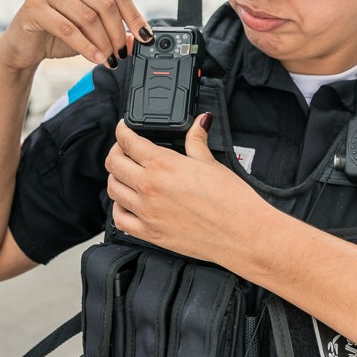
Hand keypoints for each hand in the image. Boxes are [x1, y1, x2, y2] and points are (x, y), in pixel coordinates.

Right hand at [0, 0, 152, 71]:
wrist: (21, 48)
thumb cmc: (55, 36)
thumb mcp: (89, 33)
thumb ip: (113, 32)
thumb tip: (139, 39)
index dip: (134, 15)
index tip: (145, 36)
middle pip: (105, 3)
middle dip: (118, 32)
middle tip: (122, 53)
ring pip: (88, 16)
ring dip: (103, 42)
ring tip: (109, 59)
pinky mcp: (33, 7)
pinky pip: (67, 28)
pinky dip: (86, 46)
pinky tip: (95, 58)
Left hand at [105, 114, 263, 264]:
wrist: (242, 234)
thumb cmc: (232, 200)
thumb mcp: (211, 163)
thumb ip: (196, 140)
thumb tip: (199, 121)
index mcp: (163, 165)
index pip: (128, 142)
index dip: (123, 131)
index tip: (124, 129)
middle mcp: (149, 187)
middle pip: (114, 164)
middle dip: (116, 152)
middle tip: (124, 149)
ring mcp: (147, 212)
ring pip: (113, 190)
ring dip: (116, 178)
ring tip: (126, 175)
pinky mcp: (150, 234)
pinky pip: (120, 220)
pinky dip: (119, 209)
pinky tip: (128, 203)